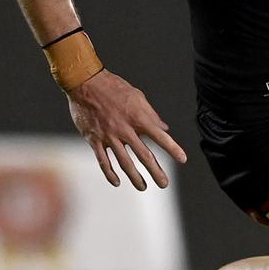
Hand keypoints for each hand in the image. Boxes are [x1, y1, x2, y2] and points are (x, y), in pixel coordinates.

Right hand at [67, 69, 186, 190]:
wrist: (85, 82)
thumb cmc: (113, 87)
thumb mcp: (137, 96)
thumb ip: (151, 114)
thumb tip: (164, 129)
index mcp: (138, 117)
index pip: (160, 137)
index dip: (173, 148)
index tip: (183, 159)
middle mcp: (125, 129)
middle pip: (144, 155)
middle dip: (156, 171)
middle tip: (164, 183)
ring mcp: (109, 136)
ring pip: (124, 162)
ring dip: (135, 177)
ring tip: (143, 187)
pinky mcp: (94, 139)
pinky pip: (103, 161)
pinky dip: (110, 173)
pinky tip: (117, 182)